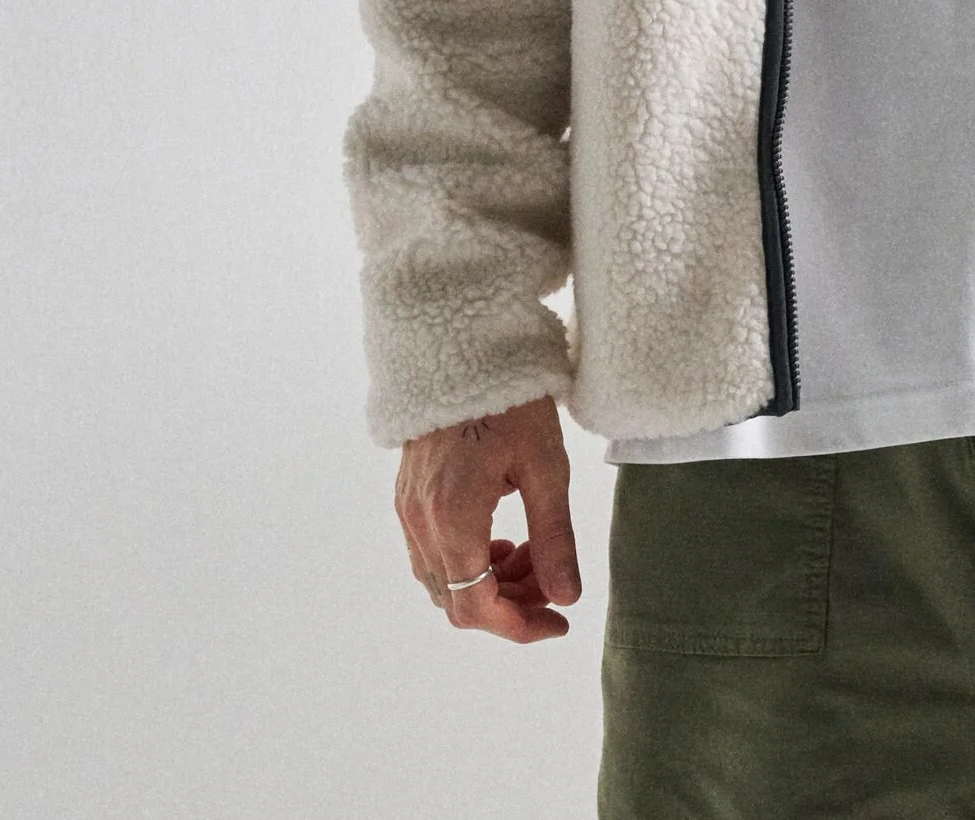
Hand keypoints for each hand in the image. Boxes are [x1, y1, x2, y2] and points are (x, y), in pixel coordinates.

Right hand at [394, 394, 581, 641]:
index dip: (519, 627)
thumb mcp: (545, 466)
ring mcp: (408, 510)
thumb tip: (567, 599)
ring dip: (490, 584)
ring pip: (443, 581)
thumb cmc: (512, 400)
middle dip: (509, 605)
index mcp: (453, 519)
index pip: (477, 607)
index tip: (559, 622)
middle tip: (553, 583)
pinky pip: (433, 554)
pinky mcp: (408, 496)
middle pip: (458, 601)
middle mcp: (420, 522)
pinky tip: (504, 539)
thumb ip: (555, 537)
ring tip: (534, 554)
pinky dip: (469, 562)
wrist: (463, 348)